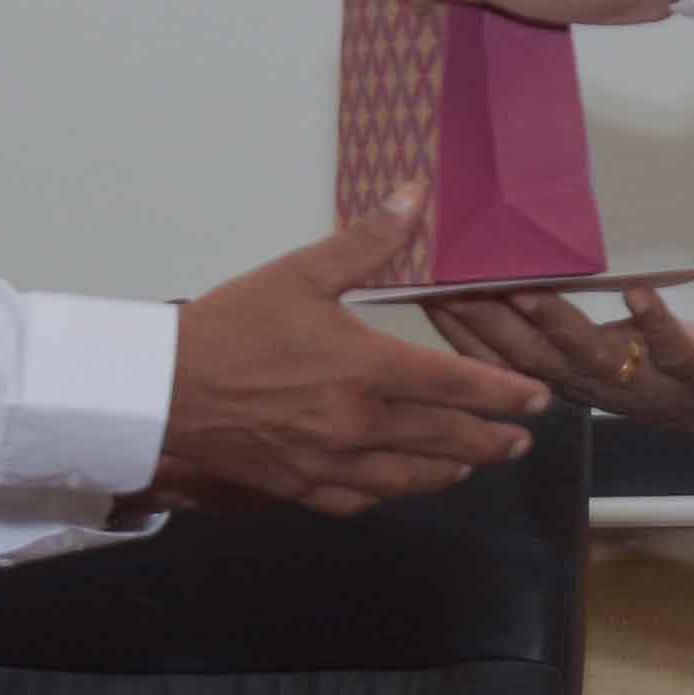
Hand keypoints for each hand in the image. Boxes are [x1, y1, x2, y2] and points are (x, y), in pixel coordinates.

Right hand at [153, 199, 546, 517]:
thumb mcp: (298, 273)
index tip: (537, 401)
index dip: (502, 393)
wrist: (156, 391)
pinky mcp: (296, 489)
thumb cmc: (227, 326)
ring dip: (448, 470)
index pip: (454, 385)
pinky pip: (357, 499)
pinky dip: (387, 492)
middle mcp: (357, 425)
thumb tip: (415, 194)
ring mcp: (328, 464)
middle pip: (442, 438)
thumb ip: (365, 241)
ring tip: (473, 462)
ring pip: (407, 477)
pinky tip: (396, 485)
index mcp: (365, 369)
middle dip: (490, 439)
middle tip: (521, 441)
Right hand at [418, 282, 693, 471]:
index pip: (504, 358)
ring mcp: (647, 380)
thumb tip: (512, 283)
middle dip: (488, 323)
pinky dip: (654, 320)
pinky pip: (672, 346)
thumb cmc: (675, 376)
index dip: (461, 330)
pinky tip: (636, 292)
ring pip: (590, 355)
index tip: (424, 291)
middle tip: (450, 284)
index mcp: (574, 381)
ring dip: (556, 323)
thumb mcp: (608, 358)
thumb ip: (562, 333)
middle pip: (532, 357)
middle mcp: (600, 386)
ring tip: (524, 288)